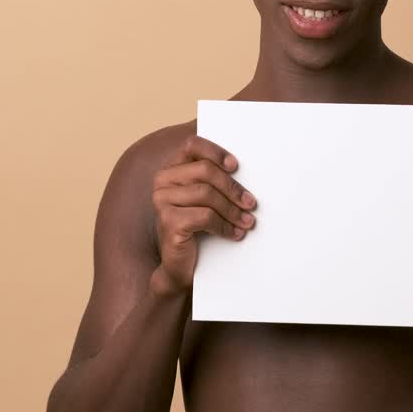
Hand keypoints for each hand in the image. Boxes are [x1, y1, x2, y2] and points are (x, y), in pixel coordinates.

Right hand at [150, 135, 256, 294]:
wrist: (180, 266)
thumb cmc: (196, 228)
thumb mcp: (206, 200)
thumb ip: (215, 180)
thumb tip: (244, 167)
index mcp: (172, 169)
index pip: (192, 145)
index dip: (216, 152)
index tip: (236, 166)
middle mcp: (162, 181)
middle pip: (205, 171)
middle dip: (233, 187)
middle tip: (251, 203)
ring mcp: (162, 201)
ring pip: (207, 194)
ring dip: (232, 209)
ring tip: (247, 221)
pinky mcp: (168, 221)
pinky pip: (205, 216)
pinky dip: (224, 226)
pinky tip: (234, 234)